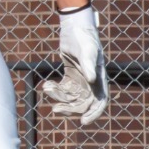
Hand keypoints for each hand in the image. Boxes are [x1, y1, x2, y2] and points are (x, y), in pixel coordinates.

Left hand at [42, 3, 107, 123]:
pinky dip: (55, 89)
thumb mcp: (87, 50)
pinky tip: (47, 85)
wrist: (75, 26)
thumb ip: (89, 65)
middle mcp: (91, 81)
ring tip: (48, 89)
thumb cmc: (84, 37)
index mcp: (99, 78)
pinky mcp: (70, 75)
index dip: (94, 113)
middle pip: (83, 103)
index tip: (83, 121)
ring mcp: (81, 79)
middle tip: (56, 109)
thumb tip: (92, 81)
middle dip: (70, 108)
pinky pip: (63, 88)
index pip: (100, 101)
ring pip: (71, 97)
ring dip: (59, 98)